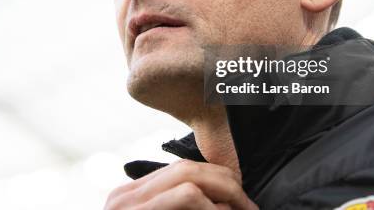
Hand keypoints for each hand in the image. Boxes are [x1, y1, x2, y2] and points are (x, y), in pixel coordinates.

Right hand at [104, 159, 258, 209]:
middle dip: (225, 182)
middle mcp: (124, 194)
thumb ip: (173, 207)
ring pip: (188, 176)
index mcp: (130, 195)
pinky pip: (186, 195)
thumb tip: (217, 204)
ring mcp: (127, 204)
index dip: (215, 179)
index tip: (238, 199)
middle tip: (249, 205)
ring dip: (223, 193)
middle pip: (186, 168)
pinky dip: (211, 207)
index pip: (178, 171)